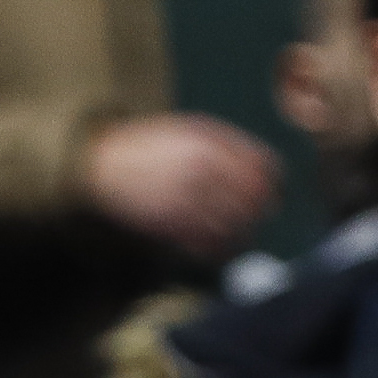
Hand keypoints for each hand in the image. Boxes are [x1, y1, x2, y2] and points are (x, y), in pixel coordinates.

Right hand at [83, 115, 280, 259]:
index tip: (271, 190)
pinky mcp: (170, 224)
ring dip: (243, 232)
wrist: (104, 165)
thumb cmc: (150, 145)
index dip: (272, 181)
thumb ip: (228, 144)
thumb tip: (267, 168)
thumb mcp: (190, 129)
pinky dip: (219, 248)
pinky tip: (217, 245)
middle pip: (253, 198)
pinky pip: (208, 244)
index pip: (263, 167)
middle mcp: (202, 171)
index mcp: (210, 143)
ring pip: (235, 225)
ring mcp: (186, 199)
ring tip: (239, 232)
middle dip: (260, 209)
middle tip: (259, 214)